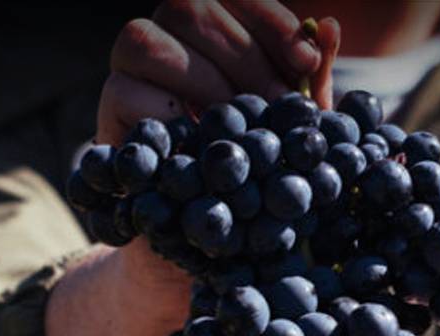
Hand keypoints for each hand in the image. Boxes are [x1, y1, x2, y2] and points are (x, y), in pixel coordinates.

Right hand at [98, 0, 337, 144]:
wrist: (208, 210)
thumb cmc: (255, 149)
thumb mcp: (291, 114)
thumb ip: (309, 73)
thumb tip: (329, 27)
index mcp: (211, 18)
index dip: (270, 20)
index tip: (306, 63)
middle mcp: (165, 29)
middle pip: (189, 8)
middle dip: (243, 57)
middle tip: (278, 104)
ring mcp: (129, 63)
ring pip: (146, 42)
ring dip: (202, 83)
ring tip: (238, 124)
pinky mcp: (110, 103)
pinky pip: (126, 93)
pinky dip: (168, 117)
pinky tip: (199, 141)